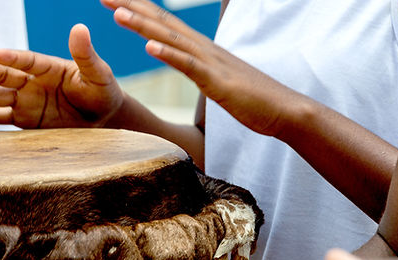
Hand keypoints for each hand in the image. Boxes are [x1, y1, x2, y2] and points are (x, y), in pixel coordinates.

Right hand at [0, 24, 124, 128]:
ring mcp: (25, 101)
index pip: (27, 61)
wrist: (103, 118)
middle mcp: (31, 82)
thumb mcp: (99, 74)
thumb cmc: (102, 91)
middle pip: (2, 75)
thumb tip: (79, 28)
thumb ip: (86, 55)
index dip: (13, 57)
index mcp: (48, 67)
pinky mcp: (23, 120)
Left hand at [100, 0, 302, 136]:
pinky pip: (189, 66)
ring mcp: (211, 63)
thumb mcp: (219, 82)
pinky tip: (149, 46)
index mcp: (201, 50)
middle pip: (163, 22)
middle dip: (132, 7)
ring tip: (117, 13)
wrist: (285, 111)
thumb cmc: (254, 100)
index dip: (138, 9)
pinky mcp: (217, 82)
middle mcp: (204, 49)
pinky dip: (168, 54)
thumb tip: (191, 67)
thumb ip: (202, 71)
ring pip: (172, 39)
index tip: (113, 0)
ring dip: (143, 25)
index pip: (164, 23)